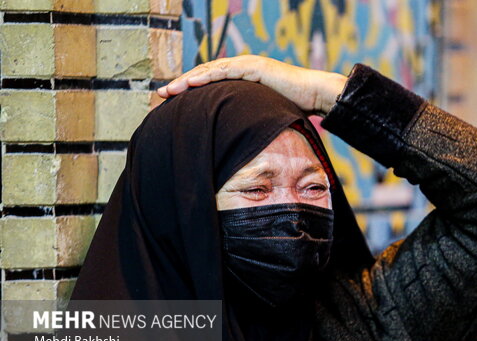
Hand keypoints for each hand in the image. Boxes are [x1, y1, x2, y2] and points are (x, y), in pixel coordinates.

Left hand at [156, 55, 347, 115]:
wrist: (315, 94)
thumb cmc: (294, 107)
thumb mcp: (264, 114)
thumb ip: (249, 119)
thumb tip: (239, 138)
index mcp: (242, 78)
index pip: (211, 82)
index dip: (191, 90)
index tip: (173, 100)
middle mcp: (242, 68)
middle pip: (205, 75)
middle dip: (182, 84)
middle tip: (161, 94)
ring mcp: (247, 65)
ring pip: (210, 71)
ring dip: (187, 80)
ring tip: (169, 89)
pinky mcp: (254, 68)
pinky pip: (225, 72)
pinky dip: (206, 76)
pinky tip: (190, 82)